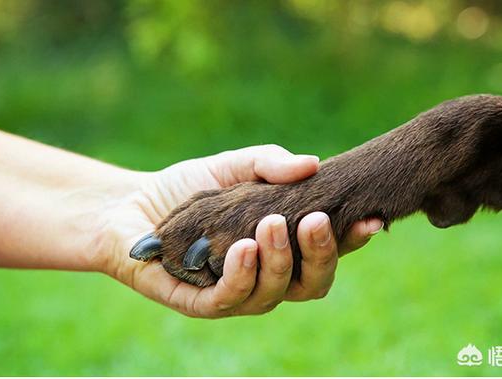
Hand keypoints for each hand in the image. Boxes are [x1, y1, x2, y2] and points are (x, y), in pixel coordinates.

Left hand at [96, 145, 383, 317]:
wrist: (130, 205)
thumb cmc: (188, 188)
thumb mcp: (235, 167)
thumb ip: (271, 165)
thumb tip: (313, 164)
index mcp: (283, 248)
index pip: (327, 251)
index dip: (351, 240)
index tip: (371, 218)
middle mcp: (268, 276)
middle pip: (312, 282)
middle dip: (320, 254)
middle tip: (314, 219)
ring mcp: (237, 293)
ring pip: (276, 293)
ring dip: (280, 260)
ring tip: (272, 224)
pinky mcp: (201, 302)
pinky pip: (231, 298)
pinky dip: (242, 274)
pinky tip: (243, 247)